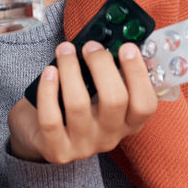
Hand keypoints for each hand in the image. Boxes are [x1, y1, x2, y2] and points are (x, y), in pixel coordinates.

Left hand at [6, 39, 158, 163]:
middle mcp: (110, 137)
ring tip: (65, 49)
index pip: (145, 104)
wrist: (41, 134)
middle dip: (101, 65)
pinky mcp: (57, 150)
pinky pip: (51, 119)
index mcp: (128, 122)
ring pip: (78, 106)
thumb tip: (113, 37)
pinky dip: (48, 91)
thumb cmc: (76, 103)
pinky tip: (49, 71)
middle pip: (114, 101)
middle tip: (90, 46)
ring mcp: (83, 146)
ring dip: (71, 70)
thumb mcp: (100, 92)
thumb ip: (110, 71)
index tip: (127, 47)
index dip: (138, 74)